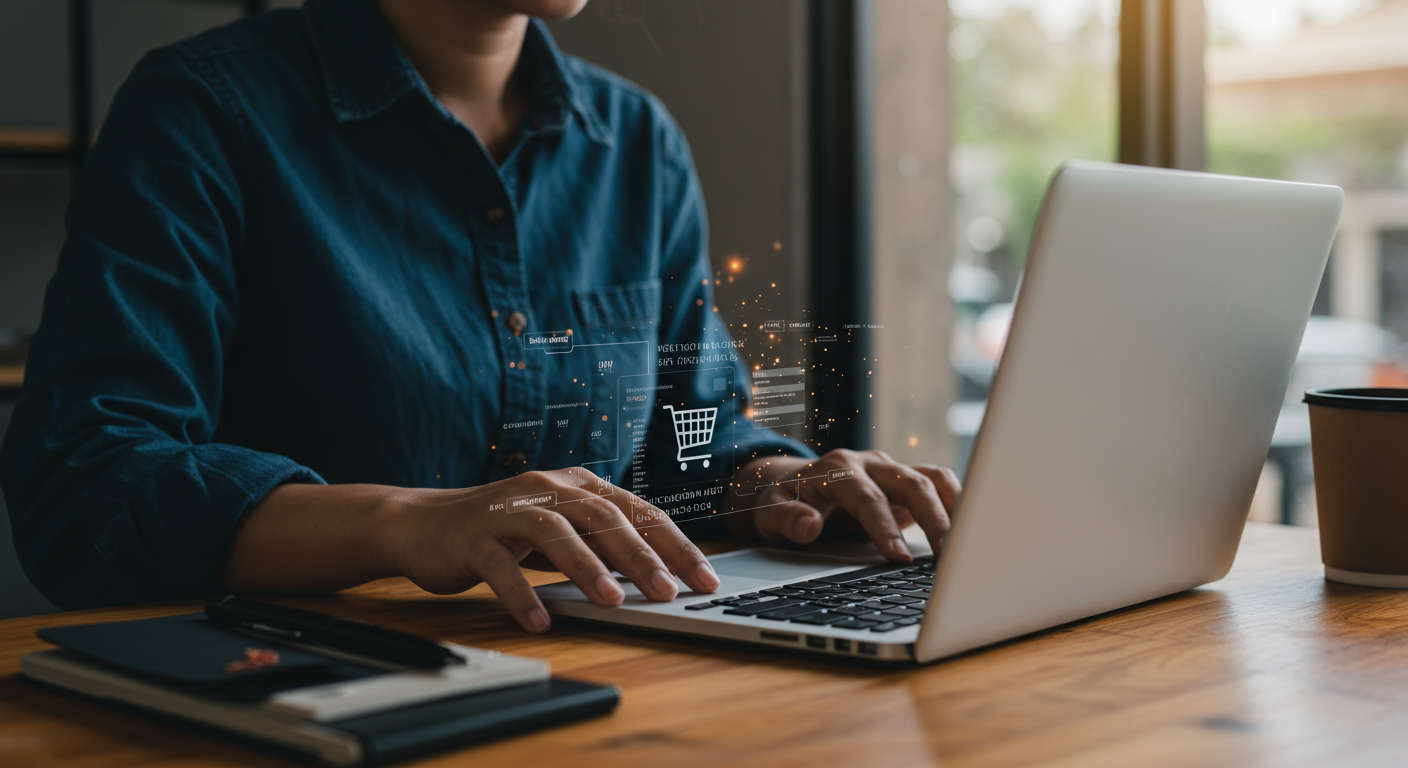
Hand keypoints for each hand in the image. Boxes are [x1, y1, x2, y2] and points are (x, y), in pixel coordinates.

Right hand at [385, 468, 719, 631]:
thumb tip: (659, 573)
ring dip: (586, 567)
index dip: (673, 543)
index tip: (704, 577)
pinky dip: (521, 594)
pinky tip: (540, 620)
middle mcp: (546, 488)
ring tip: (612, 601)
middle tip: (669, 591)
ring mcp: (507, 511)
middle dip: (640, 555)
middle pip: (602, 517)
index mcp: (576, 484)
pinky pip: (500, 566)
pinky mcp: (473, 538)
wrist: (422, 524)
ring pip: (555, 532)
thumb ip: (600, 542)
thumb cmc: (503, 530)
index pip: (637, 511)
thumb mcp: (560, 529)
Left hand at [726, 449, 960, 560]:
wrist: (788, 483)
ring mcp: (891, 471)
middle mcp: (869, 464)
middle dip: (933, 518)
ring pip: (932, 479)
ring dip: (954, 508)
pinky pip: (939, 484)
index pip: (867, 497)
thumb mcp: (769, 512)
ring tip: (970, 543)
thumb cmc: (780, 500)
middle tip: (947, 557)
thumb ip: (787, 520)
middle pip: (911, 482)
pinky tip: (969, 531)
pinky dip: (956, 502)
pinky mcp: (905, 483)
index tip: (899, 557)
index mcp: (837, 470)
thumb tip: (810, 525)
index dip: (884, 527)